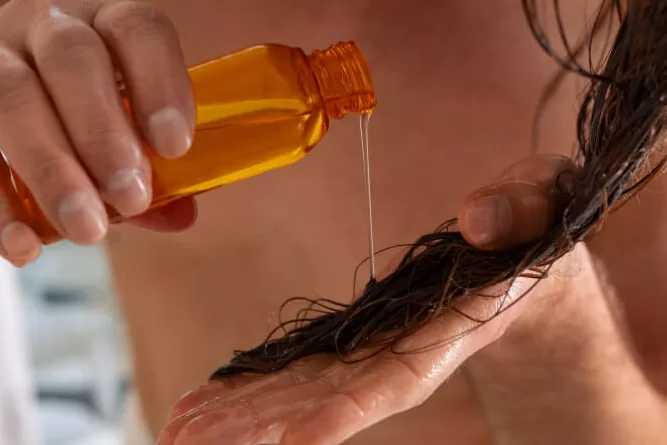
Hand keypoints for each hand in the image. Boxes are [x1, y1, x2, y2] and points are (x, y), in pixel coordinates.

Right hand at [0, 0, 195, 265]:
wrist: (31, 91)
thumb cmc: (93, 110)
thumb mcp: (130, 123)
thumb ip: (156, 166)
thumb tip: (179, 214)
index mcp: (105, 23)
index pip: (135, 30)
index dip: (159, 84)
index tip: (175, 145)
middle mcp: (46, 27)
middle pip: (71, 58)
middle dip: (102, 132)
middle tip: (130, 194)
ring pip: (11, 96)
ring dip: (51, 168)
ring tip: (87, 227)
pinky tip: (25, 244)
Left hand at [156, 155, 592, 444]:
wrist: (528, 246)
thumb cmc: (541, 217)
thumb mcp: (545, 199)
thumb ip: (520, 211)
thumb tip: (476, 219)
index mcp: (460, 321)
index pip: (401, 376)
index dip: (349, 409)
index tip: (294, 442)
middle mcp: (415, 346)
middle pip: (336, 397)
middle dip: (267, 424)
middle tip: (190, 440)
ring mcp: (385, 343)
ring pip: (310, 387)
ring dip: (248, 411)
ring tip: (182, 428)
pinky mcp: (365, 333)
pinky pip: (307, 362)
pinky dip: (261, 381)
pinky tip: (215, 396)